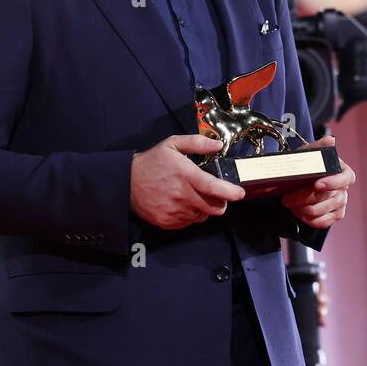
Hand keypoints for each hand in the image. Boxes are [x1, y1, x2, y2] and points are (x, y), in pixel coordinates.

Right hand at [131, 134, 245, 229]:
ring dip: (204, 208)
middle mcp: (182, 196)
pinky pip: (189, 222)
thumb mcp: (173, 144)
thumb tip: (218, 144)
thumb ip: (197, 143)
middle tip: (216, 194)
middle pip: (214, 207)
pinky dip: (191, 215)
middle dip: (221, 202)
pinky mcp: (167, 222)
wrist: (125, 182)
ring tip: (195, 196)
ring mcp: (175, 211)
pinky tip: (183, 203)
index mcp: (186, 175)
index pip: (214, 187)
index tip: (240, 193)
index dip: (231, 192)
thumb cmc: (152, 162)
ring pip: (202, 215)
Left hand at [280, 134, 353, 229]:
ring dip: (306, 209)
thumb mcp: (310, 153)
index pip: (346, 178)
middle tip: (288, 198)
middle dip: (307, 198)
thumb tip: (330, 140)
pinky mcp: (334, 216)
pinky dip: (310, 220)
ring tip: (290, 205)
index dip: (333, 182)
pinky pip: (325, 222)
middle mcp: (344, 189)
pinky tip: (299, 213)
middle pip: (331, 197)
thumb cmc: (308, 165)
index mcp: (343, 171)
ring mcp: (340, 204)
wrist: (300, 179)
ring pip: (326, 211)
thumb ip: (319, 147)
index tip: (317, 184)